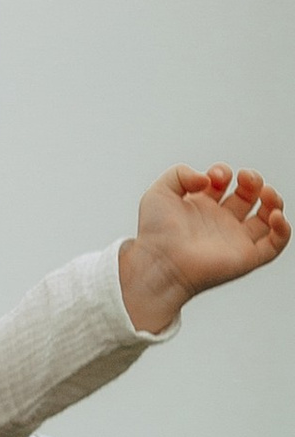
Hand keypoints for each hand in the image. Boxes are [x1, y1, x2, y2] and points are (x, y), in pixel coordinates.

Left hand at [118, 163, 286, 332]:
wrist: (159, 263)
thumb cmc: (155, 234)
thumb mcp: (159, 192)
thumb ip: (180, 174)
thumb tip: (207, 178)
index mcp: (200, 207)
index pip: (223, 183)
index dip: (223, 173)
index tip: (214, 176)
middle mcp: (219, 223)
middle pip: (247, 197)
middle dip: (251, 181)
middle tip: (245, 177)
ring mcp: (234, 240)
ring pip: (266, 219)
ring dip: (273, 201)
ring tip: (267, 192)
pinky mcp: (246, 257)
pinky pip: (275, 245)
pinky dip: (283, 229)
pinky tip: (275, 215)